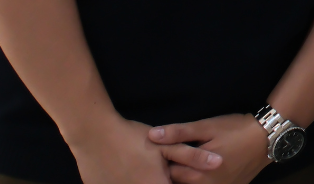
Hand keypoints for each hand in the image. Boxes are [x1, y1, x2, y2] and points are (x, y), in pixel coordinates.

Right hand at [66, 114, 220, 183]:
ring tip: (139, 166)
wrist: (93, 135)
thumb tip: (219, 162)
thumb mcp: (167, 146)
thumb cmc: (132, 139)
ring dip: (142, 180)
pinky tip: (125, 169)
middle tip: (152, 167)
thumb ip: (194, 156)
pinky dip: (125, 181)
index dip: (181, 181)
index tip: (174, 174)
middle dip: (164, 179)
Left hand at [150, 115, 269, 183]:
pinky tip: (204, 168)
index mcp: (196, 173)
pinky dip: (202, 178)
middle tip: (173, 154)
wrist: (268, 138)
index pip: (167, 173)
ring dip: (187, 175)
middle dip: (173, 169)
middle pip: (178, 182)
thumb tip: (151, 136)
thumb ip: (179, 133)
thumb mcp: (207, 127)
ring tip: (188, 161)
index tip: (161, 150)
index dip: (162, 161)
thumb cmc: (235, 130)